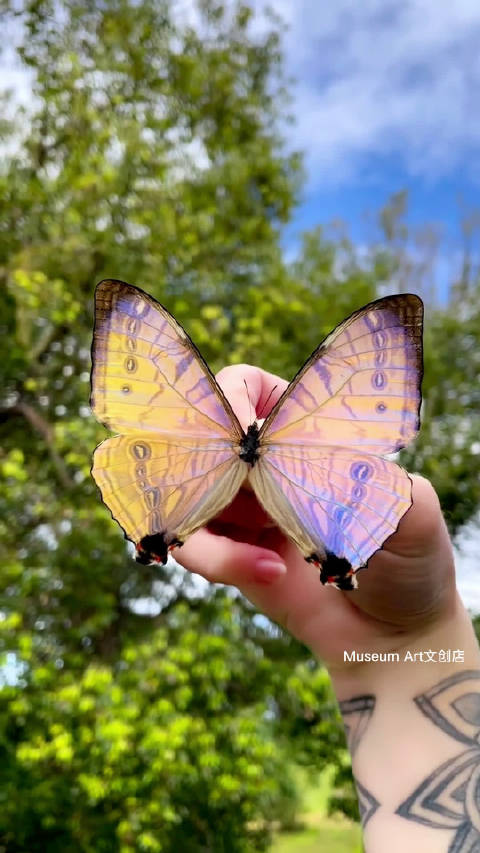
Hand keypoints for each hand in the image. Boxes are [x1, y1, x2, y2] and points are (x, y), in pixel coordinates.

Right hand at [174, 364, 457, 667]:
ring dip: (213, 522)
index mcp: (305, 432)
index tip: (246, 437)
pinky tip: (272, 573)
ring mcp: (241, 506)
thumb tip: (285, 464)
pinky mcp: (226, 551)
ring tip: (272, 560)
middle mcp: (266, 462)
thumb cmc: (410, 561)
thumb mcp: (407, 509)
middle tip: (243, 492)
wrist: (391, 638)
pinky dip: (221, 559)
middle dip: (209, 464)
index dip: (233, 399)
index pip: (246, 387)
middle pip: (200, 434)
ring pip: (184, 490)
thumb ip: (358, 479)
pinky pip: (191, 543)